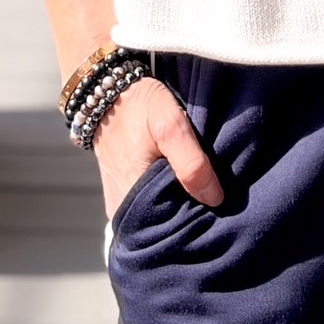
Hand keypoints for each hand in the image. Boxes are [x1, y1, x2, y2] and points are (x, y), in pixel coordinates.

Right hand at [93, 74, 223, 220]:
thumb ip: (190, 162)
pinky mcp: (122, 193)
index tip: (218, 215)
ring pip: (157, 218)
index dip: (195, 225)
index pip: (170, 232)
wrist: (105, 91)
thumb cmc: (138, 106)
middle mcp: (122, 211)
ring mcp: (121, 203)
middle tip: (215, 203)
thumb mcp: (169, 124)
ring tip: (202, 195)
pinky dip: (167, 200)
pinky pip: (149, 207)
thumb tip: (214, 199)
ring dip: (179, 208)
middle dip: (189, 218)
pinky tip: (184, 187)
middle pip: (164, 228)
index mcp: (132, 202)